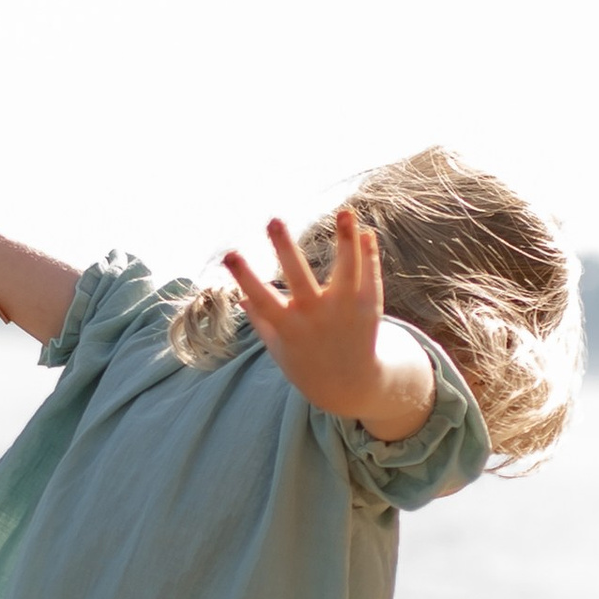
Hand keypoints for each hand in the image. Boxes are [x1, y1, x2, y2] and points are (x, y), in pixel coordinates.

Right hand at [221, 205, 428, 432]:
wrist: (351, 386)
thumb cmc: (307, 363)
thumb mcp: (279, 347)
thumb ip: (261, 319)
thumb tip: (241, 295)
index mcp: (289, 327)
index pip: (261, 298)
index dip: (244, 276)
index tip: (229, 254)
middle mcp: (316, 317)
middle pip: (299, 277)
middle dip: (284, 248)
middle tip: (272, 220)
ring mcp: (344, 310)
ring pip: (346, 269)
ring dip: (345, 239)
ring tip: (344, 212)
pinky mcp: (368, 307)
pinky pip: (369, 275)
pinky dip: (367, 253)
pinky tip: (364, 231)